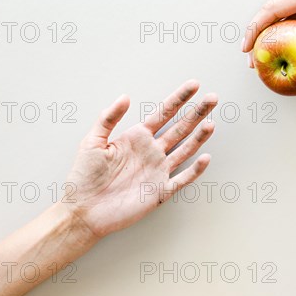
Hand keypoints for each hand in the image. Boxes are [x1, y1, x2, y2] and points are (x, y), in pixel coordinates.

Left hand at [64, 80, 217, 237]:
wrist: (83, 210)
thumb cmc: (84, 177)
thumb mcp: (92, 141)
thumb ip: (109, 118)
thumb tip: (125, 97)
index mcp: (137, 137)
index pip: (164, 113)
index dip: (179, 98)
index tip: (194, 85)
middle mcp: (151, 152)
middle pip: (180, 128)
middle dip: (197, 113)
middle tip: (213, 98)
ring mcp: (158, 171)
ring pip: (185, 150)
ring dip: (199, 137)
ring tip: (211, 123)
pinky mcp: (159, 192)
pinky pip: (182, 179)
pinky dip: (194, 170)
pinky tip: (205, 158)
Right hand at [242, 0, 295, 87]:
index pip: (270, 11)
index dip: (254, 30)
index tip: (246, 50)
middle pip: (268, 12)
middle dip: (256, 36)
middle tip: (254, 61)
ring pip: (277, 11)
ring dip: (268, 32)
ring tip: (264, 55)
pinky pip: (290, 12)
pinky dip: (283, 28)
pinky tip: (285, 45)